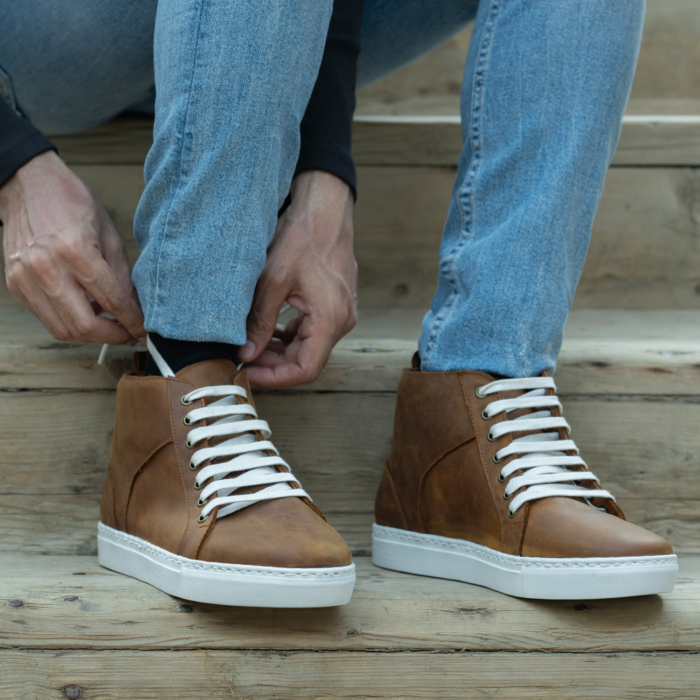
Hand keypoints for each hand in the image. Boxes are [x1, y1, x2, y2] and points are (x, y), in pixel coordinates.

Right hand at [0, 151, 144, 344]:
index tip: (144, 332)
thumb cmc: (71, 204)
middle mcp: (47, 268)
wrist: (27, 185)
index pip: (112, 301)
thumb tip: (136, 309)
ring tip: (108, 325)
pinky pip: (46, 317)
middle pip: (84, 326)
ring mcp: (26, 278)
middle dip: (112, 337)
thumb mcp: (109, 235)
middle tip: (128, 334)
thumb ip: (122, 276)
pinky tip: (84, 311)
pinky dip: (69, 321)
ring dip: (90, 335)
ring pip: (62, 329)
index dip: (132, 322)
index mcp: (75, 252)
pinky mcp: (15, 284)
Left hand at [240, 170, 357, 387]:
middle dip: (272, 364)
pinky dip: (289, 337)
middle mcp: (341, 321)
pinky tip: (268, 330)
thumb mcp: (273, 281)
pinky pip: (312, 332)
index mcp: (330, 319)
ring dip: (279, 351)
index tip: (248, 373)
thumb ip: (260, 322)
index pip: (305, 370)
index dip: (275, 378)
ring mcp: (341, 314)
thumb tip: (246, 354)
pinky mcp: (335, 306)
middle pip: (306, 361)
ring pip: (308, 348)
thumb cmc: (303, 237)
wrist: (325, 210)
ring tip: (249, 344)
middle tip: (242, 357)